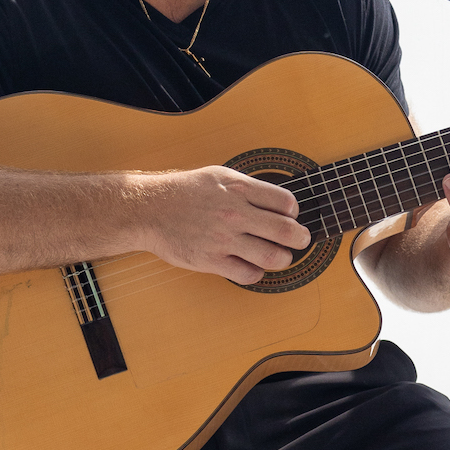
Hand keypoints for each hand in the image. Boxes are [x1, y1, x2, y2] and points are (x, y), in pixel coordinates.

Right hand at [137, 166, 310, 284]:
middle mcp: (234, 213)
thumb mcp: (219, 176)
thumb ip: (249, 188)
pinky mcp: (211, 261)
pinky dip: (257, 273)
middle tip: (301, 240)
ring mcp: (223, 239)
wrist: (149, 209)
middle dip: (301, 238)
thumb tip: (280, 204)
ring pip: (273, 257)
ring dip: (283, 259)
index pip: (286, 203)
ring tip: (281, 256)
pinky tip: (253, 265)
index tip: (290, 216)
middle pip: (286, 231)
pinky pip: (248, 274)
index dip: (293, 212)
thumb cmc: (185, 191)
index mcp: (238, 188)